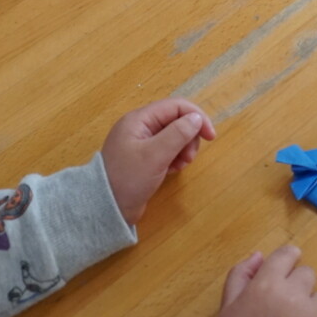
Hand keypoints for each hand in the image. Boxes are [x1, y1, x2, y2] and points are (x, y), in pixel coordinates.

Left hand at [101, 98, 216, 224]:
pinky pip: (167, 151)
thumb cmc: (128, 178)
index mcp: (139, 120)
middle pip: (176, 121)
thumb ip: (178, 133)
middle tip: (189, 158)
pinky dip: (175, 158)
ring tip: (180, 166)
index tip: (211, 136)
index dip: (196, 117)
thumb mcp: (155, 155)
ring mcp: (142, 144)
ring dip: (183, 149)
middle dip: (189, 137)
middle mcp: (140, 128)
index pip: (175, 107)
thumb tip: (196, 118)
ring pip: (173, 136)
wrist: (106, 209)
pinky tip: (172, 170)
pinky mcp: (144, 159)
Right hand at [211, 245, 316, 316]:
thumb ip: (240, 276)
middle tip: (283, 307)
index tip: (288, 265)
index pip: (286, 255)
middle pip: (307, 274)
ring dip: (309, 308)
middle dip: (296, 286)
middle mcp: (293, 295)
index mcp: (266, 285)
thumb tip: (258, 256)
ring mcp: (313, 316)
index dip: (287, 259)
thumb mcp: (227, 309)